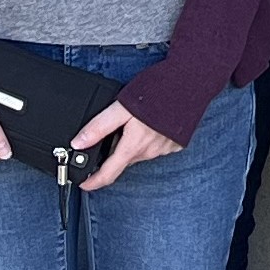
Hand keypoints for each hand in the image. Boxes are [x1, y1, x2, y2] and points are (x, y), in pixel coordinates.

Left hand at [69, 98, 184, 190]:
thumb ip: (99, 127)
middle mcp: (149, 152)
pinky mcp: (174, 143)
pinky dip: (146, 139)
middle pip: (122, 160)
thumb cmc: (158, 92)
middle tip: (102, 141)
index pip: (108, 173)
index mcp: (133, 146)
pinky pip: (154, 146)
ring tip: (129, 123)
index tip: (82, 184)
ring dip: (129, 144)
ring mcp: (163, 149)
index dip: (92, 182)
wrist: (191, 84)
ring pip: (138, 152)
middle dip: (110, 155)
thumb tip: (78, 143)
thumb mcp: (121, 107)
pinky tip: (147, 124)